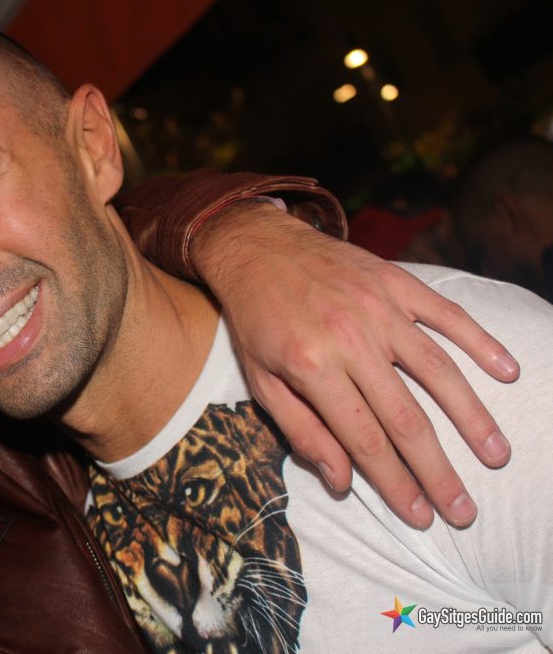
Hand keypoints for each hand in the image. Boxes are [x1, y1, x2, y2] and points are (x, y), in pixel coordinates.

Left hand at [194, 202, 518, 528]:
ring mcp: (378, 308)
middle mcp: (350, 338)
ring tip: (496, 454)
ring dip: (470, 417)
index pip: (363, 438)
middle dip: (437, 469)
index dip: (394, 482)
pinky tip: (507, 371)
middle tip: (463, 508)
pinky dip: (480, 342)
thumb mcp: (260, 380)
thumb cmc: (255, 320)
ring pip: (437, 370)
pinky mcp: (395, 283)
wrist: (257, 247)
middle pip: (405, 416)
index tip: (419, 515)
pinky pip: (446, 315)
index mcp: (311, 367)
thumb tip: (341, 480)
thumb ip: (301, 430)